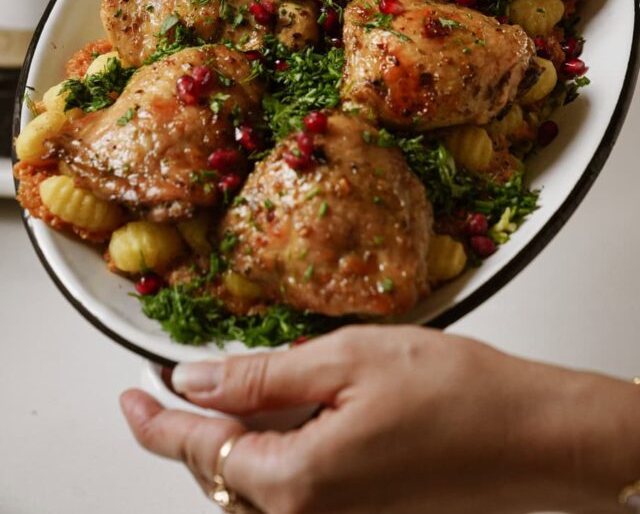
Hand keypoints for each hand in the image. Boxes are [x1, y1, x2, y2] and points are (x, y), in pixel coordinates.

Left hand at [120, 325, 639, 512]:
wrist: (532, 434)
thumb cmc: (457, 394)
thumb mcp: (347, 359)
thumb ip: (264, 376)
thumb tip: (197, 379)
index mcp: (299, 479)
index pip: (198, 451)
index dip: (154, 421)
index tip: (130, 395)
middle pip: (221, 472)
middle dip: (190, 426)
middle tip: (170, 383)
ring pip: (253, 479)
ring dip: (231, 435)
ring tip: (226, 388)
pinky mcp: (358, 509)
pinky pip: (292, 483)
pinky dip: (272, 445)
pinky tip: (282, 408)